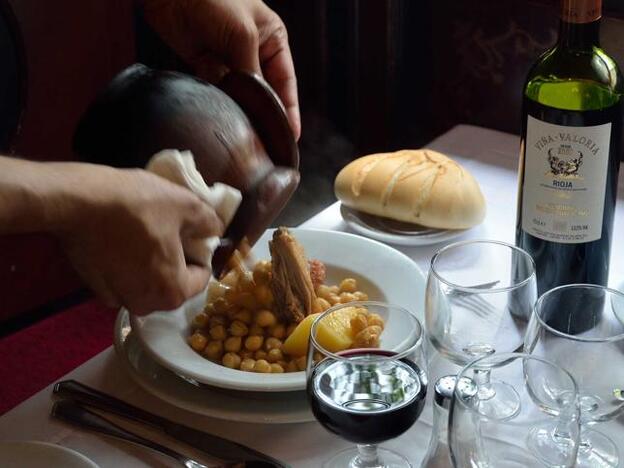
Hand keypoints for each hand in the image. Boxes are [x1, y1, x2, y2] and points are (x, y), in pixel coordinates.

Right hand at [54, 166, 223, 314]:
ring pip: (149, 282)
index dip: (200, 251)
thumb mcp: (186, 205)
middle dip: (176, 259)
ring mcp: (117, 299)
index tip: (189, 230)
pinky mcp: (95, 289)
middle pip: (175, 283)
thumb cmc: (137, 205)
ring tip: (144, 231)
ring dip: (152, 261)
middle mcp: (146, 305)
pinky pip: (125, 279)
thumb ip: (210, 222)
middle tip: (167, 228)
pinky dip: (128, 264)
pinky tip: (121, 239)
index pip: (202, 277)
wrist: (77, 201)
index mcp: (172, 293)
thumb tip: (215, 231)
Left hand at [143, 0, 300, 139]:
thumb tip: (256, 106)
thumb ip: (251, 73)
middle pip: (264, 92)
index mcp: (273, 40)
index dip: (289, 110)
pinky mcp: (206, 65)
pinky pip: (218, 91)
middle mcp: (254, 53)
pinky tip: (224, 116)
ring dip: (241, 111)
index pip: (286, 82)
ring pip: (240, 95)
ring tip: (247, 135)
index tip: (290, 136)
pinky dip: (220, 102)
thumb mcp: (242, 35)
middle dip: (264, 115)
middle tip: (267, 143)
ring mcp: (230, 61)